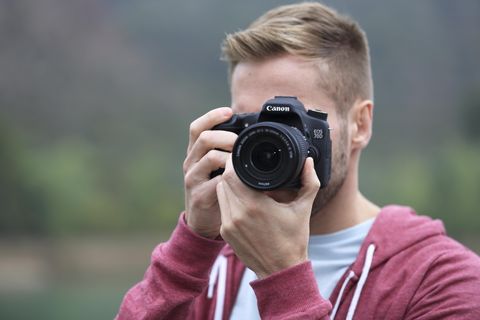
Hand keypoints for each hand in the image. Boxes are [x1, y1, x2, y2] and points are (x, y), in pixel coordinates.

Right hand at [183, 107, 236, 238]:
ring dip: (230, 155)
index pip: (197, 127)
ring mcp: (193, 179)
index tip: (229, 111)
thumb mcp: (218, 169)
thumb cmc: (215, 191)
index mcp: (196, 153)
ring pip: (209, 156)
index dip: (212, 116)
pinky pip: (215, 181)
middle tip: (242, 142)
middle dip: (227, 136)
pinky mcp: (198, 195)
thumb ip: (227, 153)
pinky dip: (230, 177)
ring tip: (242, 160)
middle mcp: (191, 163)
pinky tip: (240, 179)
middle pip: (204, 137)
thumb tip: (251, 135)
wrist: (203, 224)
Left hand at [216, 157, 319, 277]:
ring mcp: (228, 225)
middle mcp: (237, 214)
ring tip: (244, 182)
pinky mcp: (225, 232)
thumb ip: (309, 182)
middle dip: (232, 172)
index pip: (232, 174)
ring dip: (229, 185)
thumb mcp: (303, 208)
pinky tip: (242, 200)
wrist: (280, 270)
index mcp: (254, 205)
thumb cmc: (293, 239)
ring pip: (220, 193)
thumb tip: (309, 162)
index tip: (244, 159)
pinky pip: (222, 207)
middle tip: (245, 168)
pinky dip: (229, 200)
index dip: (235, 163)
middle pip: (224, 181)